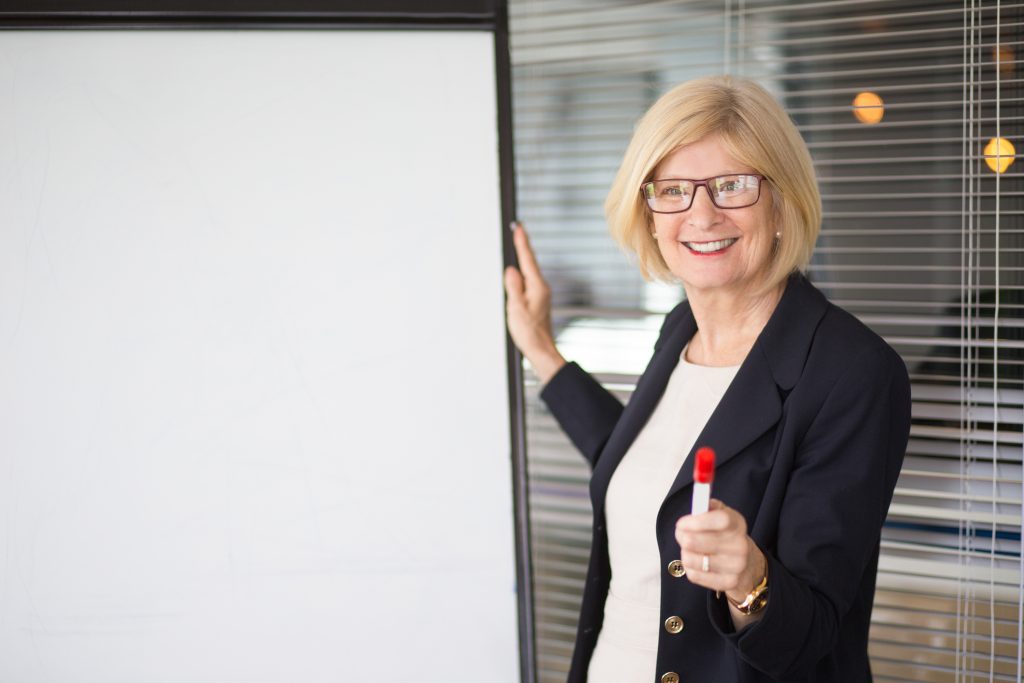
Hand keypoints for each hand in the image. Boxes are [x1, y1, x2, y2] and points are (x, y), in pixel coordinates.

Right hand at [504, 223, 565, 382]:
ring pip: (529, 272)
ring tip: (517, 244)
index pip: (527, 259)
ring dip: (522, 258)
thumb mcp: (516, 307)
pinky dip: (522, 273)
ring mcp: (540, 294)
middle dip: (523, 246)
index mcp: (537, 287)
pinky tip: (519, 271)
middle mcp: (541, 288)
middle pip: (530, 262)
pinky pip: (528, 282)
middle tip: (517, 229)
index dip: (522, 242)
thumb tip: (512, 270)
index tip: (519, 227)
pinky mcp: (537, 301)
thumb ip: (513, 286)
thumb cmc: (529, 332)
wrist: (541, 349)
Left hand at [674, 499, 765, 604]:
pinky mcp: (729, 583)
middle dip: (681, 537)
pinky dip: (690, 568)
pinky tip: (698, 563)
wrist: (747, 565)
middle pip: (695, 541)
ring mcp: (736, 566)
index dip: (695, 521)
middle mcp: (740, 545)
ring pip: (691, 559)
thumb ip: (708, 507)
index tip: (681, 523)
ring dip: (685, 553)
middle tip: (680, 534)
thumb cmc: (726, 536)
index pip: (720, 520)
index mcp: (737, 524)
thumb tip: (698, 501)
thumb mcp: (722, 516)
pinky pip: (694, 575)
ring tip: (690, 550)